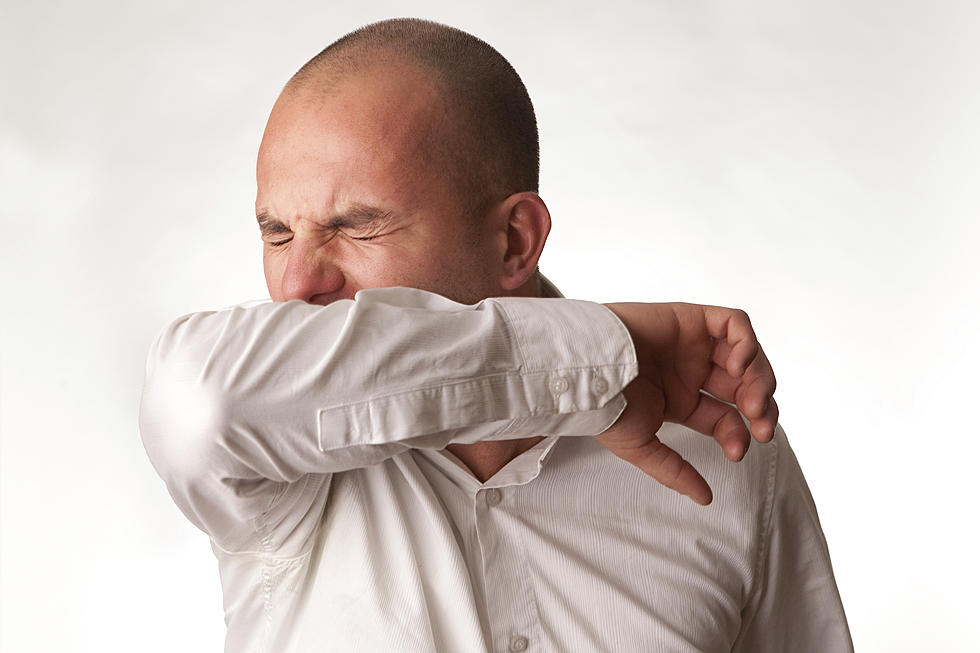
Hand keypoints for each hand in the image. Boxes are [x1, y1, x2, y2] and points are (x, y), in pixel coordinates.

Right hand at [598, 303, 777, 504]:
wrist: (587, 372)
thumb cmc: (605, 406)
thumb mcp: (642, 447)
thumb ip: (675, 471)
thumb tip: (705, 498)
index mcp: (682, 399)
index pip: (727, 417)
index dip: (740, 433)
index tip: (737, 450)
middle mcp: (692, 370)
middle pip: (744, 386)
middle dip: (761, 408)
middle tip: (761, 427)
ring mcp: (693, 342)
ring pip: (746, 355)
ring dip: (760, 378)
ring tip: (752, 401)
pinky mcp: (691, 318)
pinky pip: (733, 323)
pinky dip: (746, 343)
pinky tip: (738, 365)